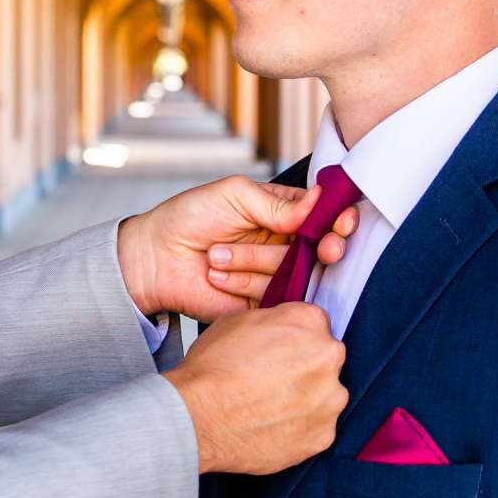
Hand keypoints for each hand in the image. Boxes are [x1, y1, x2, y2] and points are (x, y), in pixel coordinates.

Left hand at [116, 176, 357, 323]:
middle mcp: (284, 242)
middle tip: (325, 248)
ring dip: (253, 261)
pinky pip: (274, 297)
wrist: (155, 258)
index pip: (323, 214)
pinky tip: (218, 276)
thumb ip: (277, 203)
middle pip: (323, 247)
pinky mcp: (262, 302)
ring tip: (216, 255)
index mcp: (282, 211)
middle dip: (327, 246)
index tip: (342, 222)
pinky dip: (245, 284)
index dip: (339, 219)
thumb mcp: (234, 195)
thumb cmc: (189, 217)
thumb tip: (318, 202)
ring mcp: (275, 273)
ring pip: (295, 272)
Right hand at [162, 303, 348, 474]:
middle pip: (325, 359)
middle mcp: (328, 358)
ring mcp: (329, 400)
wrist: (197, 416)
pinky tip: (272, 425)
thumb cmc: (211, 371)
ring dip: (305, 399)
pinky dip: (300, 428)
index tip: (282, 350)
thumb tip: (281, 329)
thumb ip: (273, 321)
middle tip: (272, 380)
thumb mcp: (237, 320)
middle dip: (304, 367)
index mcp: (309, 322)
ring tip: (269, 406)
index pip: (315, 324)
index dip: (294, 337)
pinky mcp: (323, 435)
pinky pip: (317, 428)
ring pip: (325, 396)